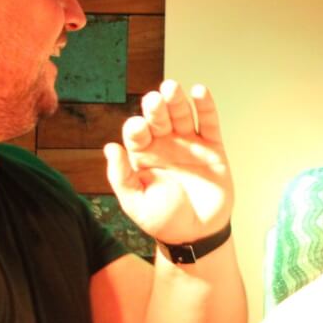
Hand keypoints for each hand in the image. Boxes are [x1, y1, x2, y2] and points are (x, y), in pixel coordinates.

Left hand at [103, 80, 233, 244]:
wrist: (197, 234)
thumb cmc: (164, 220)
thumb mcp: (135, 203)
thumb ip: (121, 176)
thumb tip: (110, 148)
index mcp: (143, 156)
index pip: (137, 134)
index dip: (136, 128)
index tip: (138, 127)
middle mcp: (165, 145)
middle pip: (159, 119)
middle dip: (155, 108)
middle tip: (154, 100)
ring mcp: (189, 143)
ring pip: (182, 115)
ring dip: (177, 100)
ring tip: (172, 88)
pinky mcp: (212, 146)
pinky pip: (208, 122)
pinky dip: (205, 106)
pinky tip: (198, 91)